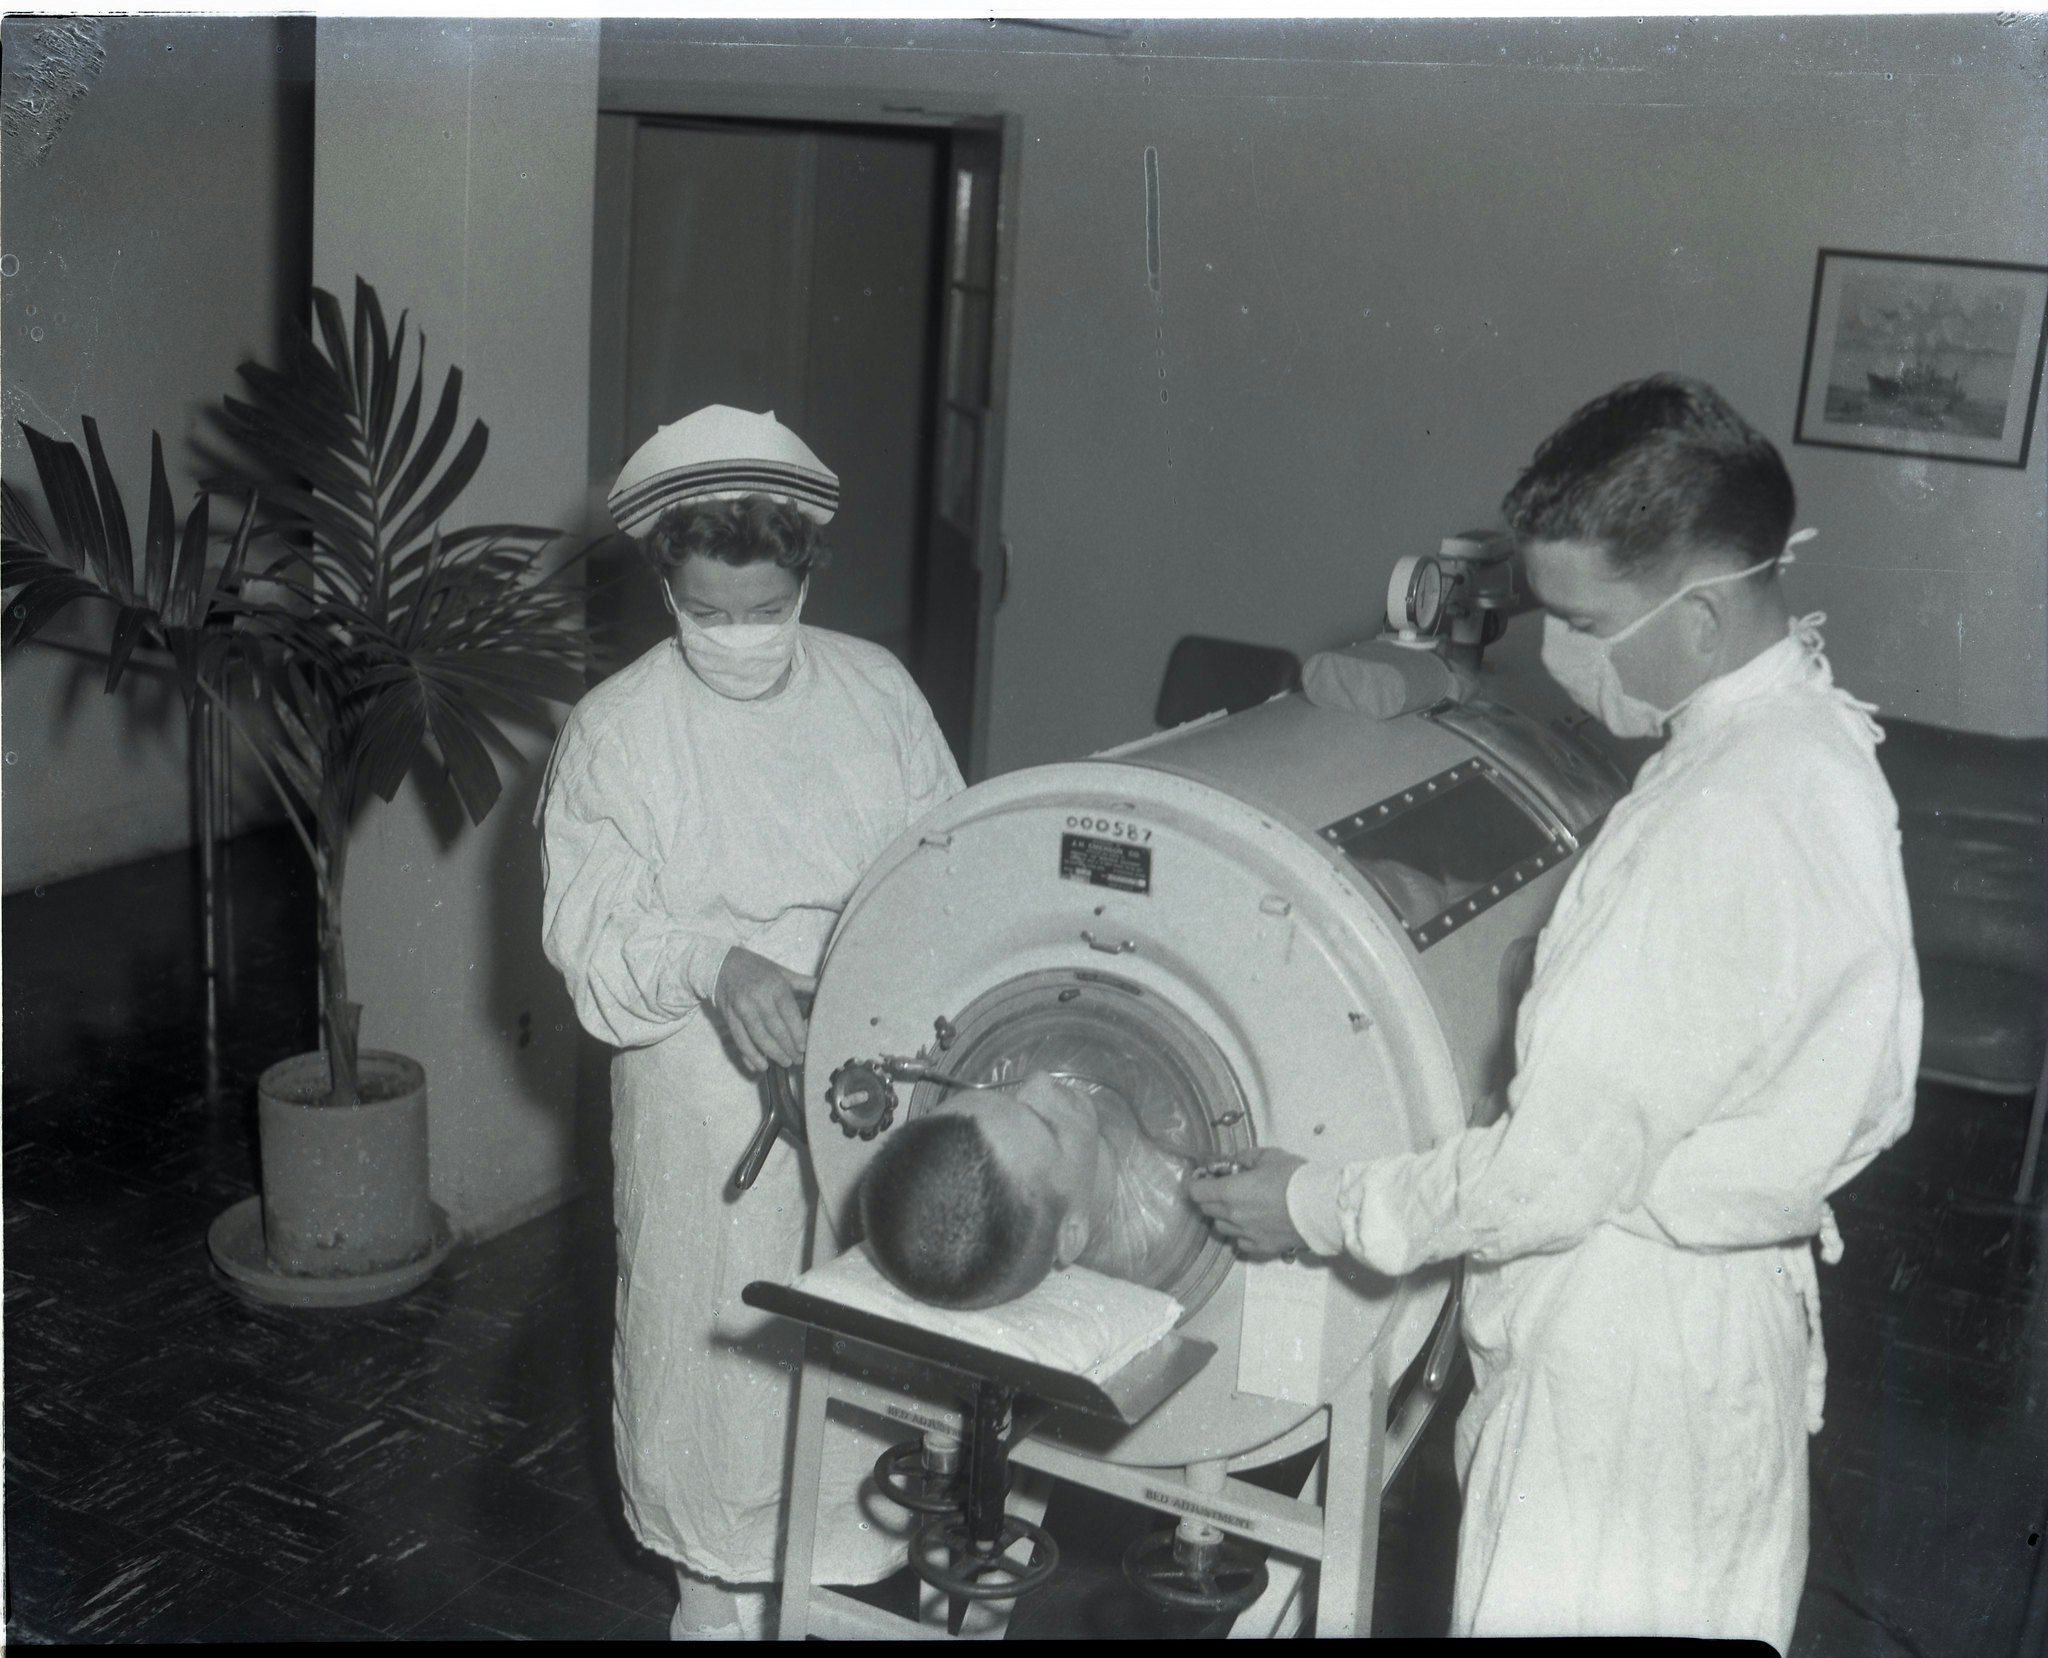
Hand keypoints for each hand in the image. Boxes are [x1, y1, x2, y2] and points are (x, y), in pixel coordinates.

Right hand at [712, 948, 816, 1073]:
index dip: (797, 1033)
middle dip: (787, 1048)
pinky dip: (750, 1055)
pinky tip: (760, 1066)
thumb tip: (828, 988)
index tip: (804, 1047)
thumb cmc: (757, 969)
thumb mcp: (782, 972)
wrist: (722, 964)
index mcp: (775, 986)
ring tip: (784, 1063)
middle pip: (775, 1029)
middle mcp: (758, 998)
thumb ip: (804, 983)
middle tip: (797, 1060)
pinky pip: (740, 1040)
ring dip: (772, 1054)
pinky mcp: (729, 1017)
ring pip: (758, 1037)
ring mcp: (741, 1008)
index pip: (789, 1014)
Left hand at [1187, 1147, 1310, 1259]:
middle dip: (1209, 1197)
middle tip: (1223, 1187)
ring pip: (1221, 1227)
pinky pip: (1240, 1241)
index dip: (1196, 1183)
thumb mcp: (1269, 1156)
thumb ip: (1247, 1158)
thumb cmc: (1294, 1178)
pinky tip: (1252, 1223)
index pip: (1196, 1192)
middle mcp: (1233, 1216)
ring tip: (1239, 1206)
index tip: (1204, 1177)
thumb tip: (1236, 1162)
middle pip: (1206, 1209)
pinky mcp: (1261, 1247)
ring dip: (1224, 1216)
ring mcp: (1246, 1234)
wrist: (1320, 1208)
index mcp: (1230, 1192)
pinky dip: (1240, 1232)